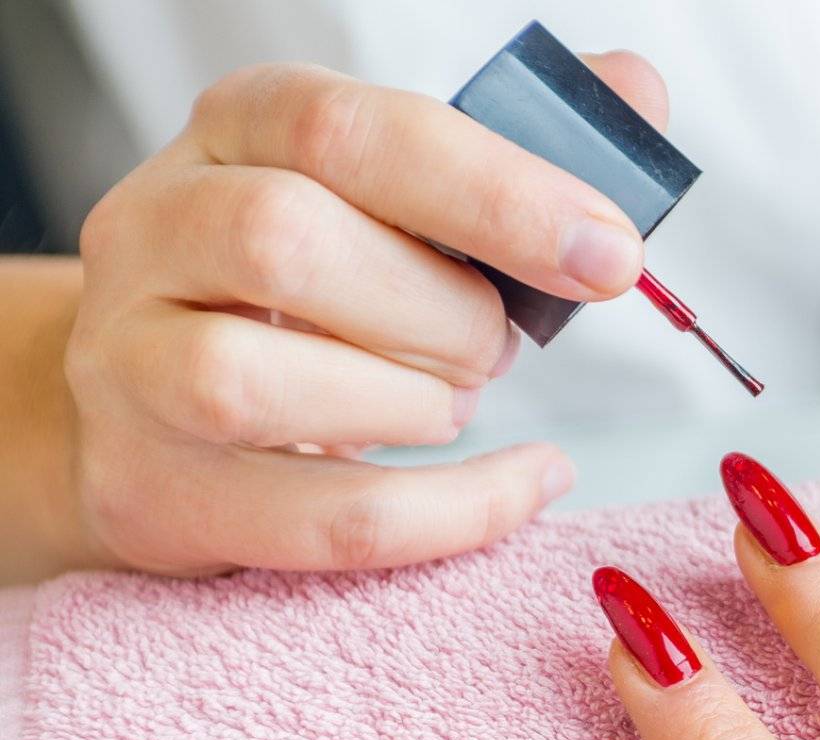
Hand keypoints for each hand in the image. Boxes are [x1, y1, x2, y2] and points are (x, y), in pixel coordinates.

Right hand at [56, 52, 668, 575]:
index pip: (346, 130)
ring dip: (411, 403)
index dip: (493, 191)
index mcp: (237, 128)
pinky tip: (523, 484)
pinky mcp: (159, 491)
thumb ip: (516, 149)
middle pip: (282, 241)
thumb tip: (636, 90)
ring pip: (253, 382)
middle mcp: (156, 230)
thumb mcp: (402, 199)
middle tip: (497, 343)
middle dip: (442, 309)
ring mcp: (133, 365)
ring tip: (453, 401)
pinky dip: (452, 514)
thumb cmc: (321, 292)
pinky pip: (320, 518)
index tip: (607, 253)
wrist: (170, 409)